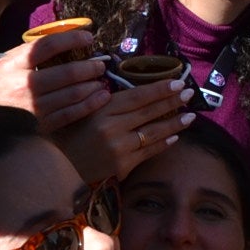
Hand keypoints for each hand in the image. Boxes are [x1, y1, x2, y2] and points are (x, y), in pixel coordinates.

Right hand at [0, 31, 110, 131]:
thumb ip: (22, 57)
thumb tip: (54, 44)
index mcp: (11, 65)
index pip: (47, 46)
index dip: (71, 38)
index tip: (88, 36)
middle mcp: (22, 85)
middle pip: (66, 72)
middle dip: (89, 66)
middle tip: (100, 63)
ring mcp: (32, 108)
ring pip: (72, 94)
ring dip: (92, 85)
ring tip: (102, 79)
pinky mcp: (39, 126)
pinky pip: (70, 114)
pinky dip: (89, 105)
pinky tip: (100, 98)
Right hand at [56, 81, 194, 184]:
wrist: (59, 168)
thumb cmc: (68, 135)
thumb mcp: (82, 111)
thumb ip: (105, 101)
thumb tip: (136, 90)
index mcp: (101, 109)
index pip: (137, 95)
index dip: (160, 88)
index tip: (178, 81)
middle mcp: (112, 127)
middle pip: (149, 111)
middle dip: (172, 101)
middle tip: (190, 93)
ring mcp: (119, 147)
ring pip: (153, 132)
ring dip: (174, 123)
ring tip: (190, 116)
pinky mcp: (122, 165)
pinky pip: (149, 151)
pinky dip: (163, 143)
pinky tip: (175, 136)